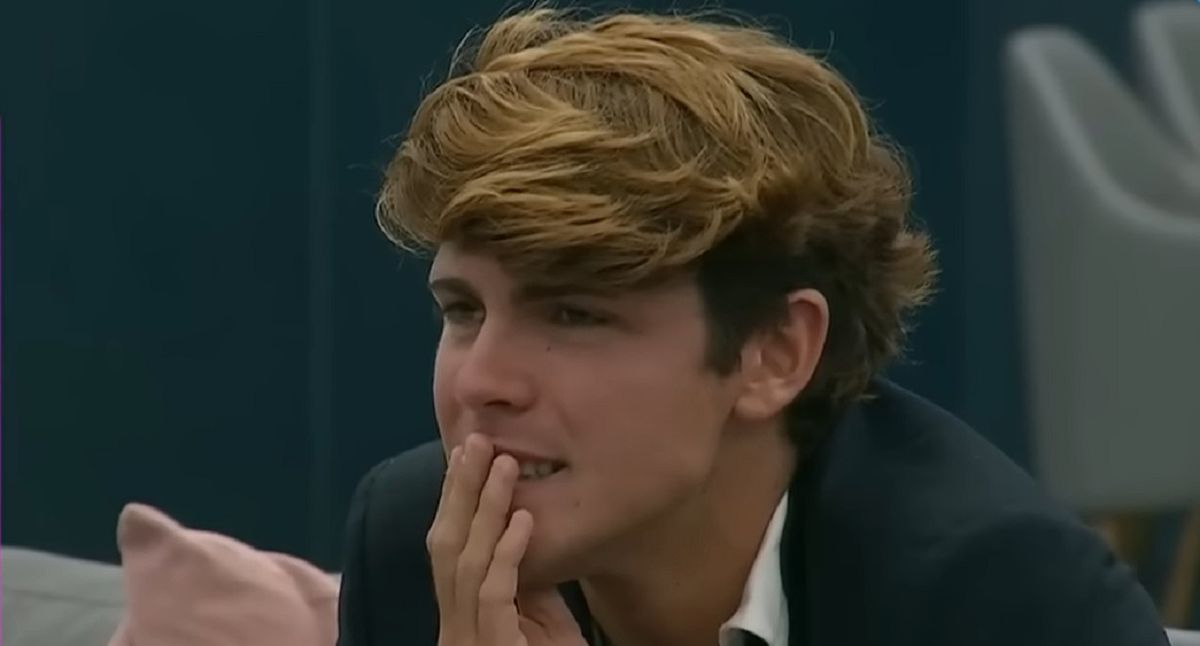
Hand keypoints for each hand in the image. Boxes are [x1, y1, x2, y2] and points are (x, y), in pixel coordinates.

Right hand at [427, 434, 586, 645]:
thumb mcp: (536, 621)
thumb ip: (521, 582)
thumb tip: (520, 526)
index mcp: (458, 618)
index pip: (446, 549)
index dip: (452, 500)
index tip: (462, 455)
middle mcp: (452, 628)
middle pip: (444, 547)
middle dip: (458, 491)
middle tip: (474, 440)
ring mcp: (467, 641)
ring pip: (465, 564)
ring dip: (485, 508)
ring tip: (504, 464)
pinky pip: (495, 595)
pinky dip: (508, 552)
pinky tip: (523, 519)